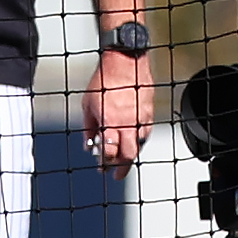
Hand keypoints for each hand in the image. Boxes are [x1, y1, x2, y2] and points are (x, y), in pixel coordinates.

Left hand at [86, 48, 152, 173]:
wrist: (125, 63)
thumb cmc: (105, 80)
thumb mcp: (88, 105)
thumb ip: (88, 128)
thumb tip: (88, 145)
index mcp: (110, 122)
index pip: (109, 152)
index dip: (105, 163)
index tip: (101, 168)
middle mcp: (127, 123)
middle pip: (128, 155)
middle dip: (122, 168)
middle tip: (116, 174)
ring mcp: (141, 119)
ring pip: (139, 146)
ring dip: (130, 154)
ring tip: (122, 158)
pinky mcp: (149, 114)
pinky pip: (145, 134)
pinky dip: (137, 141)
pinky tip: (131, 141)